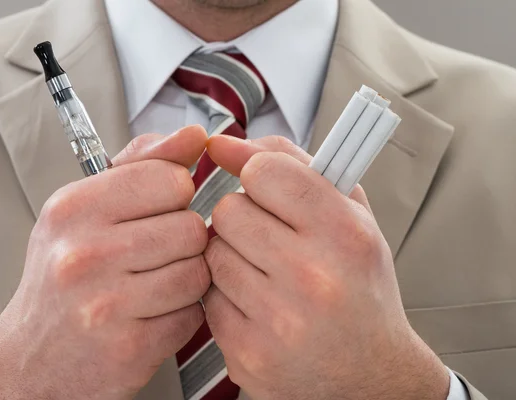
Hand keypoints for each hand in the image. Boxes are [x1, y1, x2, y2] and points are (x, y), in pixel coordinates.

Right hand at [0, 126, 210, 399]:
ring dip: (187, 279)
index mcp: (73, 209)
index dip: (175, 195)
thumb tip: (194, 135)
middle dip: (182, 241)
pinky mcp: (130, 347)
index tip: (158, 208)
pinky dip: (182, 314)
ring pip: (199, 271)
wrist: (31, 359)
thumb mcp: (84, 209)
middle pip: (191, 227)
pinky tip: (152, 314)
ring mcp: (106, 304)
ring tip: (152, 284)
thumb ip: (142, 165)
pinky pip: (194, 314)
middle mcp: (85, 254)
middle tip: (151, 254)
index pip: (169, 178)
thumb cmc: (62, 278)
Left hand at [203, 135, 448, 399]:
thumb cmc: (360, 288)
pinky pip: (207, 297)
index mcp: (344, 235)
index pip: (265, 171)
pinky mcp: (247, 353)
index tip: (264, 185)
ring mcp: (277, 321)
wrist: (370, 374)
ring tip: (266, 272)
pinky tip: (257, 304)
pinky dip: (226, 294)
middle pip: (229, 210)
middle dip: (243, 217)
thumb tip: (225, 144)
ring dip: (232, 255)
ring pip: (212, 252)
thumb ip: (294, 166)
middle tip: (270, 236)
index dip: (259, 174)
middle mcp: (312, 278)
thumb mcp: (350, 216)